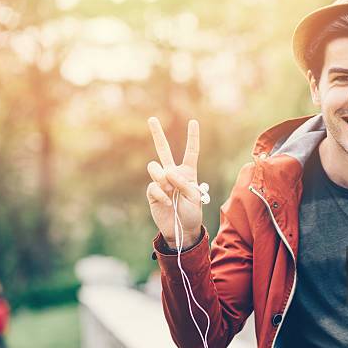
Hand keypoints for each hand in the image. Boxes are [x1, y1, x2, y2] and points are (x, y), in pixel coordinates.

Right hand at [146, 117, 203, 248]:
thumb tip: (167, 172)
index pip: (191, 152)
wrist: (181, 229)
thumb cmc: (192, 213)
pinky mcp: (152, 192)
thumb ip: (183, 183)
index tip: (193, 122)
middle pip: (164, 150)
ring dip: (162, 178)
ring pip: (155, 168)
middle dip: (157, 134)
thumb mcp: (195, 197)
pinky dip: (161, 194)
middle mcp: (173, 173)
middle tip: (152, 118)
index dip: (192, 137)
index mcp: (188, 172)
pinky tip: (167, 202)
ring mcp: (161, 182)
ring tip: (169, 190)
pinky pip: (153, 186)